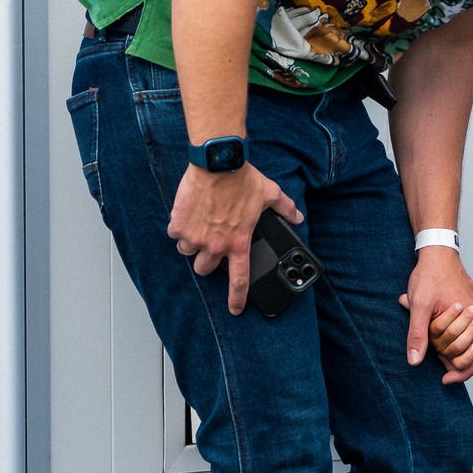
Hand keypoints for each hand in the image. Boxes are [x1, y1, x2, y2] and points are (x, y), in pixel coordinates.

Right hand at [169, 164, 301, 315]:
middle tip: (210, 246)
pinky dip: (180, 226)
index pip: (239, 279)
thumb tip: (298, 216)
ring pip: (188, 251)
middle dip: (206, 261)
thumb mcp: (270, 194)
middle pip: (204, 269)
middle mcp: (216, 244)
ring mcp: (196, 236)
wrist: (218, 163)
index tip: (236, 310)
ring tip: (200, 225)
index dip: (237, 299)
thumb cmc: (243, 179)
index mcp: (238, 242)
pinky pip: (175, 234)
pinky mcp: (180, 224)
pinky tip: (188, 214)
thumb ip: (285, 208)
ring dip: (192, 243)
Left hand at [400, 248, 472, 383]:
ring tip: (458, 359)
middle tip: (448, 370)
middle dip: (467, 368)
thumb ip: (417, 334)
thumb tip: (414, 360)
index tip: (445, 378)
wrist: (439, 254)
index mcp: (471, 317)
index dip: (460, 374)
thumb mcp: (418, 305)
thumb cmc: (429, 277)